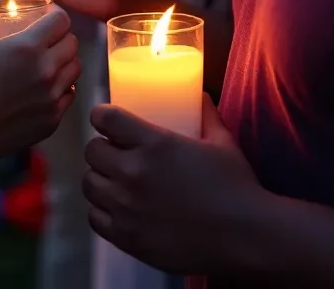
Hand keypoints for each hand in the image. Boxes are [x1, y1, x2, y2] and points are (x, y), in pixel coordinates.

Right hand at [0, 8, 80, 158]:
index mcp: (26, 47)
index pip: (60, 21)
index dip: (55, 15)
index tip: (46, 16)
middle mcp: (45, 71)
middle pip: (72, 44)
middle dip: (60, 37)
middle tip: (46, 39)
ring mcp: (50, 99)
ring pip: (74, 70)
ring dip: (64, 62)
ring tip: (46, 63)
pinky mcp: (50, 123)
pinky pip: (68, 97)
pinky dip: (61, 89)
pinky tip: (43, 88)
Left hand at [84, 96, 262, 274]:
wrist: (244, 237)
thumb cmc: (235, 186)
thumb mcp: (221, 141)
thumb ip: (206, 115)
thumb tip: (199, 95)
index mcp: (154, 144)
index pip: (105, 118)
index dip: (101, 114)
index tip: (106, 118)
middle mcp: (133, 173)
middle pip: (92, 150)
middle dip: (102, 147)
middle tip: (114, 151)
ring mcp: (127, 208)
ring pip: (89, 184)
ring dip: (100, 177)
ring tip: (114, 179)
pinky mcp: (127, 237)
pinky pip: (95, 218)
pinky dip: (102, 210)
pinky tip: (117, 207)